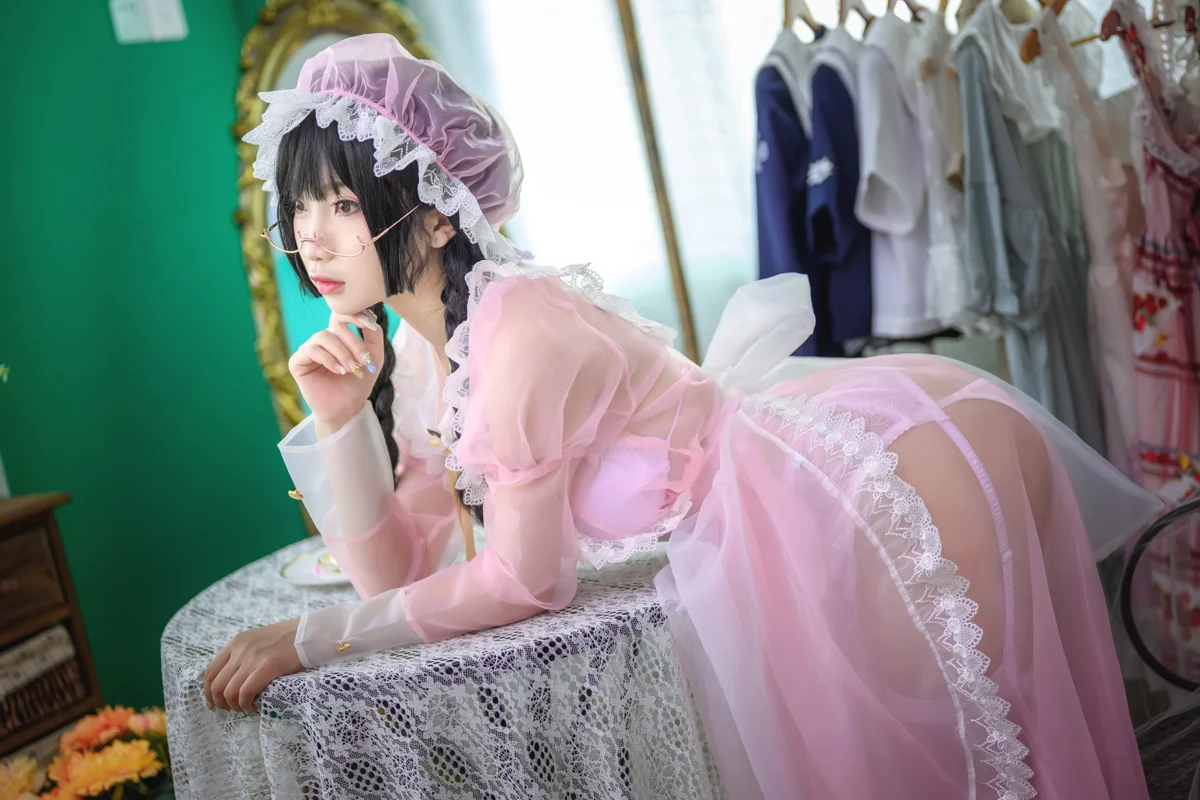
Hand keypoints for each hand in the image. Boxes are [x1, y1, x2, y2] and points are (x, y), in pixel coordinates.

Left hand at [203, 618, 303, 712]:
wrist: (311, 632)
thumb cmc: (289, 639)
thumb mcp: (259, 641)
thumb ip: (244, 655)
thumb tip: (231, 679)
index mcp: (237, 642)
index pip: (210, 672)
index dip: (208, 692)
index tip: (214, 703)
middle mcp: (240, 649)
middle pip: (217, 685)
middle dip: (221, 703)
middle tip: (232, 709)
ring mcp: (253, 657)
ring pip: (229, 692)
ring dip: (235, 706)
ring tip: (246, 708)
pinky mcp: (267, 666)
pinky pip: (245, 693)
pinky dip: (246, 704)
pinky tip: (254, 705)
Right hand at [289, 311, 385, 431]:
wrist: (347, 408)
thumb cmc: (358, 383)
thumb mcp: (373, 357)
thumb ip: (374, 336)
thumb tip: (370, 317)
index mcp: (337, 336)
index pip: (341, 316)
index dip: (354, 316)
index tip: (370, 325)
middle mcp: (321, 340)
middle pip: (335, 327)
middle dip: (354, 344)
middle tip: (364, 362)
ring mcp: (308, 349)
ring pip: (323, 337)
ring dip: (342, 353)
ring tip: (351, 369)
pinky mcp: (297, 362)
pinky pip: (311, 350)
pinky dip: (328, 359)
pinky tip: (338, 371)